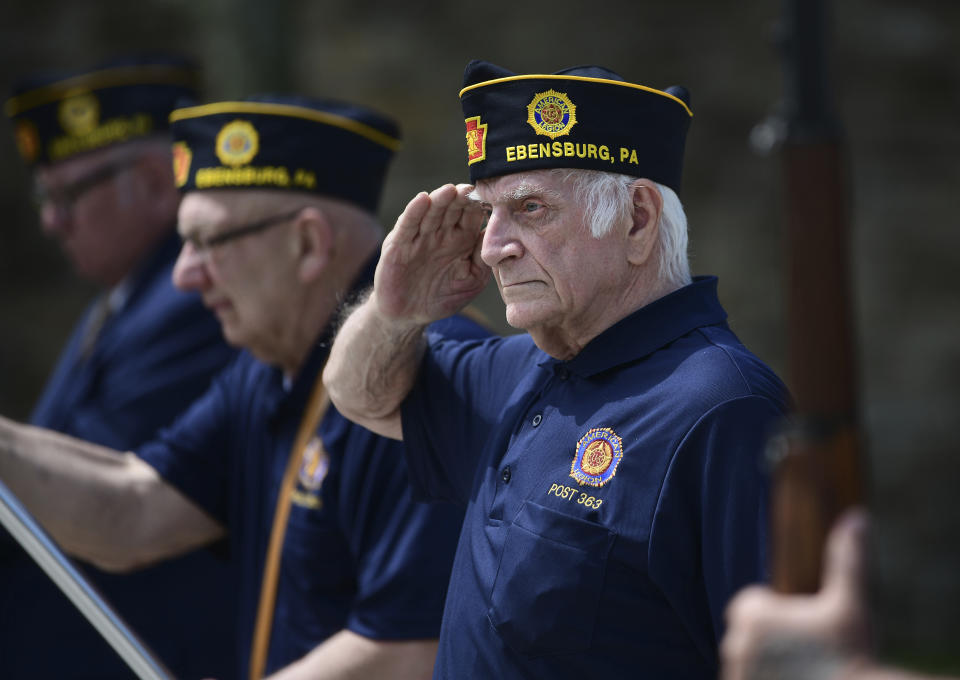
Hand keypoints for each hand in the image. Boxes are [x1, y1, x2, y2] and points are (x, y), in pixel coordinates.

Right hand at [374, 183, 488, 323]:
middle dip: (461, 199)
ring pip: (431, 213)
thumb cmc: (443, 297)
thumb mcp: (471, 280)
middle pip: (452, 209)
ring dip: (440, 200)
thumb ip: (484, 260)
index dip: (479, 206)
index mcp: (461, 239)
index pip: (471, 216)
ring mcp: (419, 237)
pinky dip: (414, 211)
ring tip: (450, 190)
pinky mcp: (399, 244)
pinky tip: (423, 200)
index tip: (491, 197)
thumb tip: (505, 241)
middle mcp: (441, 233)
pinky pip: (408, 225)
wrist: (409, 315)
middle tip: (471, 189)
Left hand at [721, 508, 870, 679]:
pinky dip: (762, 679)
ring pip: (746, 660)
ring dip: (766, 665)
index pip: (752, 606)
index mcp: (750, 612)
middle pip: (748, 635)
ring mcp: (734, 671)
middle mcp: (733, 642)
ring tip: (801, 673)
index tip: (805, 632)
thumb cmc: (852, 654)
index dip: (780, 617)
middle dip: (772, 643)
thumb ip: (847, 559)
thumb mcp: (850, 604)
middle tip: (806, 656)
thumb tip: (857, 517)